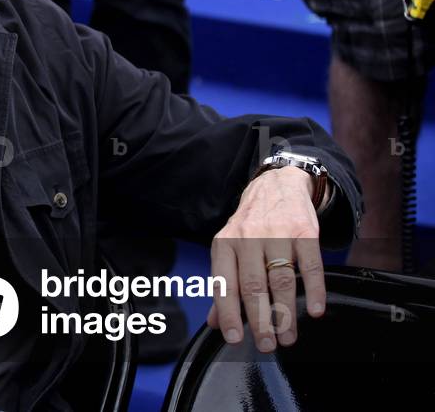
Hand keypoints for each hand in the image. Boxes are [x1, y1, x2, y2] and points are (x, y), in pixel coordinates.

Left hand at [206, 166, 325, 352]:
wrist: (276, 185)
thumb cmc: (250, 225)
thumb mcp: (229, 248)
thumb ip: (222, 285)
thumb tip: (214, 322)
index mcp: (225, 244)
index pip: (224, 283)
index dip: (228, 312)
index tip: (234, 337)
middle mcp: (248, 238)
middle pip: (253, 285)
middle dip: (260, 320)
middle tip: (267, 344)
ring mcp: (277, 234)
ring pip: (281, 279)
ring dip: (286, 312)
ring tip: (288, 336)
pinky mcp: (304, 231)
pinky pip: (311, 264)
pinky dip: (314, 289)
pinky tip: (314, 309)